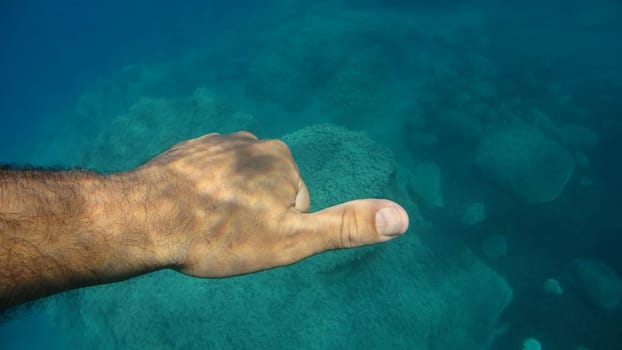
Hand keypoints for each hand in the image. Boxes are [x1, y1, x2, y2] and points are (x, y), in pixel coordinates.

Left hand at [129, 131, 408, 276]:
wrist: (146, 218)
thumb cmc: (222, 233)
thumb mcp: (293, 239)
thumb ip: (347, 226)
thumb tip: (404, 218)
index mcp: (283, 160)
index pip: (296, 204)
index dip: (276, 229)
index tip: (250, 238)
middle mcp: (253, 143)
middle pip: (266, 190)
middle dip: (252, 213)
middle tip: (226, 233)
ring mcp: (217, 143)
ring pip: (236, 184)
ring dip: (226, 203)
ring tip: (205, 224)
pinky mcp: (187, 150)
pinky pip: (208, 176)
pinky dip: (203, 192)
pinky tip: (187, 209)